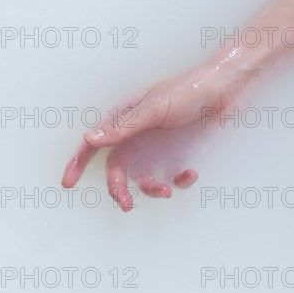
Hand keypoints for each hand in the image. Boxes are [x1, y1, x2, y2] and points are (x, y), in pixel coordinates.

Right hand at [62, 63, 246, 210]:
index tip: (67, 182)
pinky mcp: (179, 153)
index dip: (78, 162)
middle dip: (118, 188)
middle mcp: (139, 136)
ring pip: (143, 177)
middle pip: (117, 169)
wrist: (227, 88)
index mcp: (126, 121)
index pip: (95, 144)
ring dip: (150, 189)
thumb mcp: (154, 108)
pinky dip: (179, 181)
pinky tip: (190, 174)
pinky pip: (171, 176)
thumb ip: (124, 127)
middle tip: (126, 204)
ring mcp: (159, 146)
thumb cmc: (189, 90)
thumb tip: (90, 138)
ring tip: (164, 191)